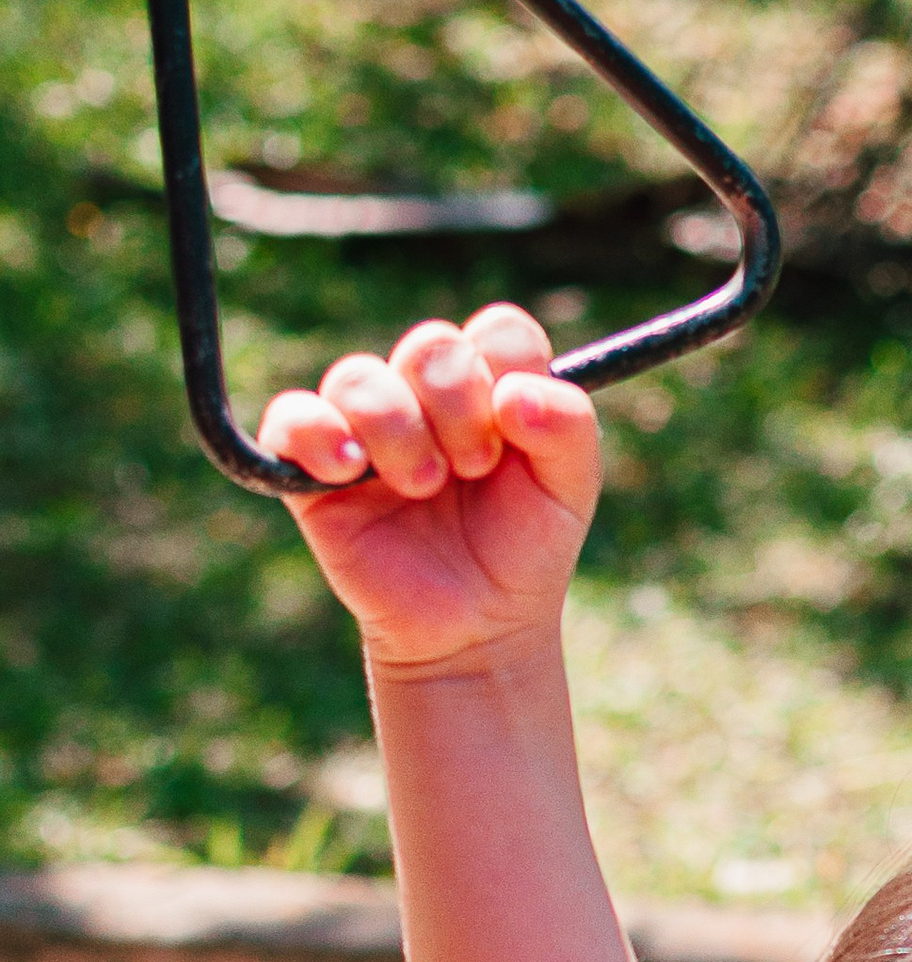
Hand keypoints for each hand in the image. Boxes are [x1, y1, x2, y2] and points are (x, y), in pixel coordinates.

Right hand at [259, 304, 600, 682]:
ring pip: (361, 378)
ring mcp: (365, 429)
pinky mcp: (313, 470)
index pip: (498, 331)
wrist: (477, 629)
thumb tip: (515, 392)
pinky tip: (350, 472)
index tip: (515, 431)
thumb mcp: (571, 491)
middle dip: (459, 408)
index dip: (508, 372)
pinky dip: (317, 434)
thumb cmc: (523, 552)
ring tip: (422, 489)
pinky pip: (291, 417)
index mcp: (490, 387)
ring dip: (400, 433)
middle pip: (431, 346)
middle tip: (474, 470)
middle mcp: (424, 396)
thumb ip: (569, 426)